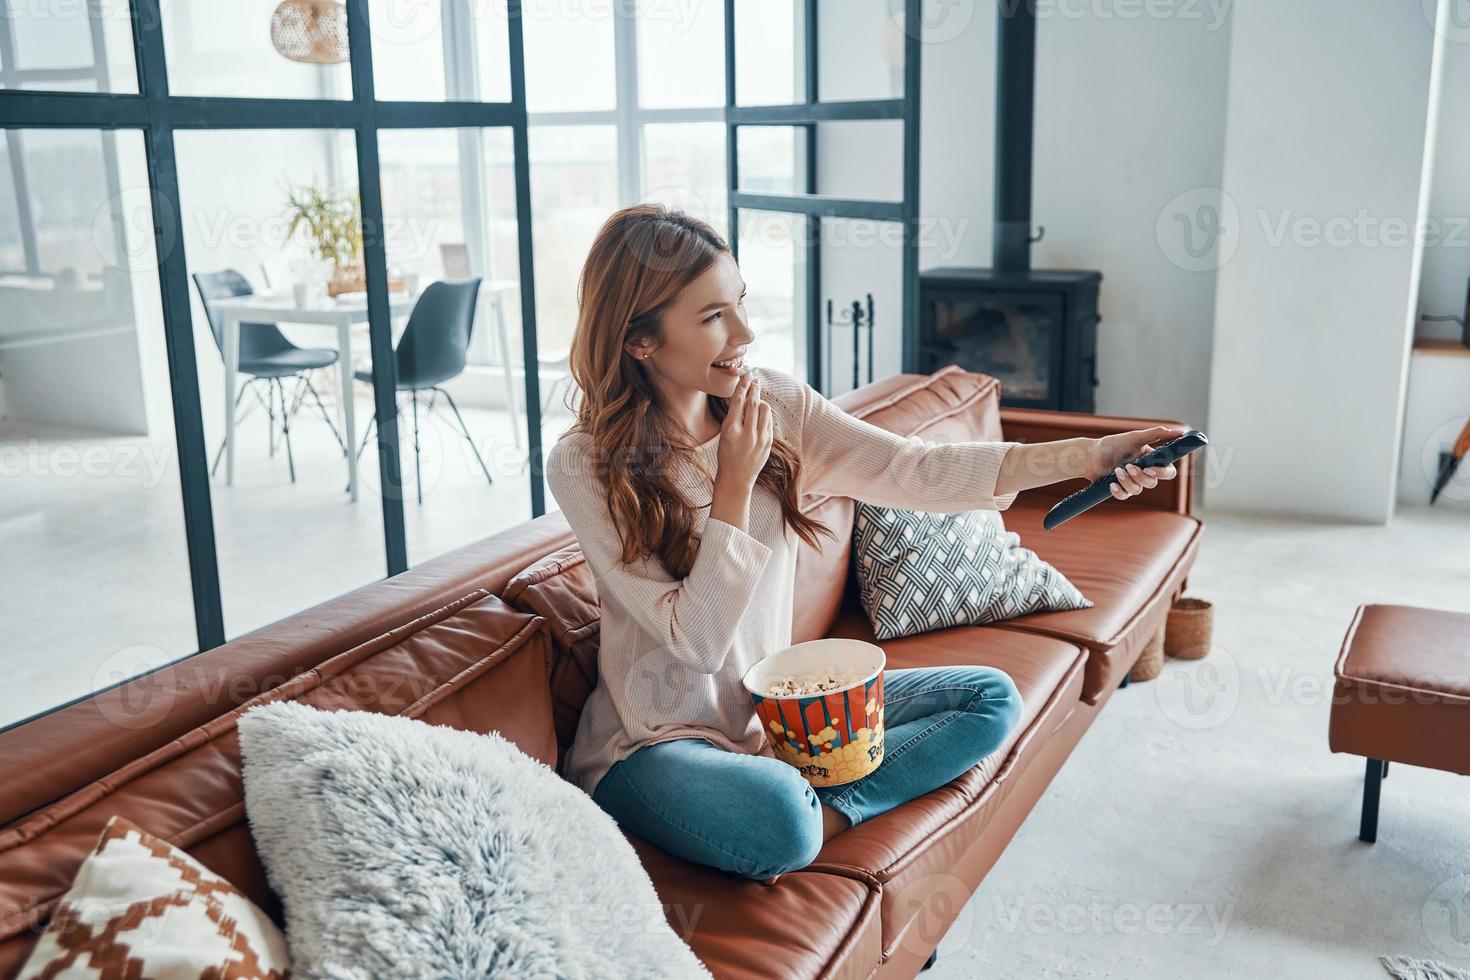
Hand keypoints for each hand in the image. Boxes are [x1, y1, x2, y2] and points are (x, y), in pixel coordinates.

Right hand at [716, 370, 772, 488]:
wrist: (736, 478)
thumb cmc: (727, 454)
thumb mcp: (725, 435)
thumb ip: (735, 417)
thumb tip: (745, 397)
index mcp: (730, 430)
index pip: (738, 401)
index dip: (743, 386)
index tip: (746, 375)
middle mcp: (745, 434)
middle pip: (752, 403)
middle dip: (754, 387)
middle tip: (754, 377)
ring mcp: (759, 439)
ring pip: (764, 409)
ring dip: (761, 400)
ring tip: (757, 396)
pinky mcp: (768, 443)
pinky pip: (769, 421)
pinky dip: (765, 414)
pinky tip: (761, 412)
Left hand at [1085, 425, 1187, 498]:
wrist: (1090, 455)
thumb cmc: (1113, 445)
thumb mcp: (1135, 437)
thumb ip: (1157, 434)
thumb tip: (1179, 432)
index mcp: (1151, 461)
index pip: (1168, 472)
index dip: (1163, 473)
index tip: (1150, 469)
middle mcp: (1144, 473)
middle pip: (1152, 484)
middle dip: (1140, 477)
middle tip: (1128, 467)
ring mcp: (1132, 482)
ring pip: (1138, 490)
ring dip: (1127, 481)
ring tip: (1116, 470)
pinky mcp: (1120, 489)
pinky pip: (1125, 496)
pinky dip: (1118, 491)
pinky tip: (1111, 483)